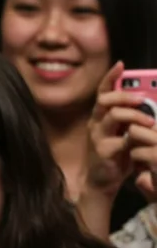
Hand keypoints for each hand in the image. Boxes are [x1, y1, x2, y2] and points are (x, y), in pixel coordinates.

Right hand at [87, 62, 156, 194]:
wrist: (102, 182)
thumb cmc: (116, 156)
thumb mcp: (123, 133)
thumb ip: (132, 119)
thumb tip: (149, 102)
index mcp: (101, 117)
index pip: (103, 92)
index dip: (110, 77)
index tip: (121, 65)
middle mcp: (96, 123)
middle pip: (106, 99)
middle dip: (125, 95)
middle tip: (141, 99)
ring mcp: (97, 137)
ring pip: (114, 115)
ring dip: (136, 115)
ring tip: (150, 122)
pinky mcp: (103, 151)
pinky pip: (123, 139)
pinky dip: (137, 139)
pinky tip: (144, 142)